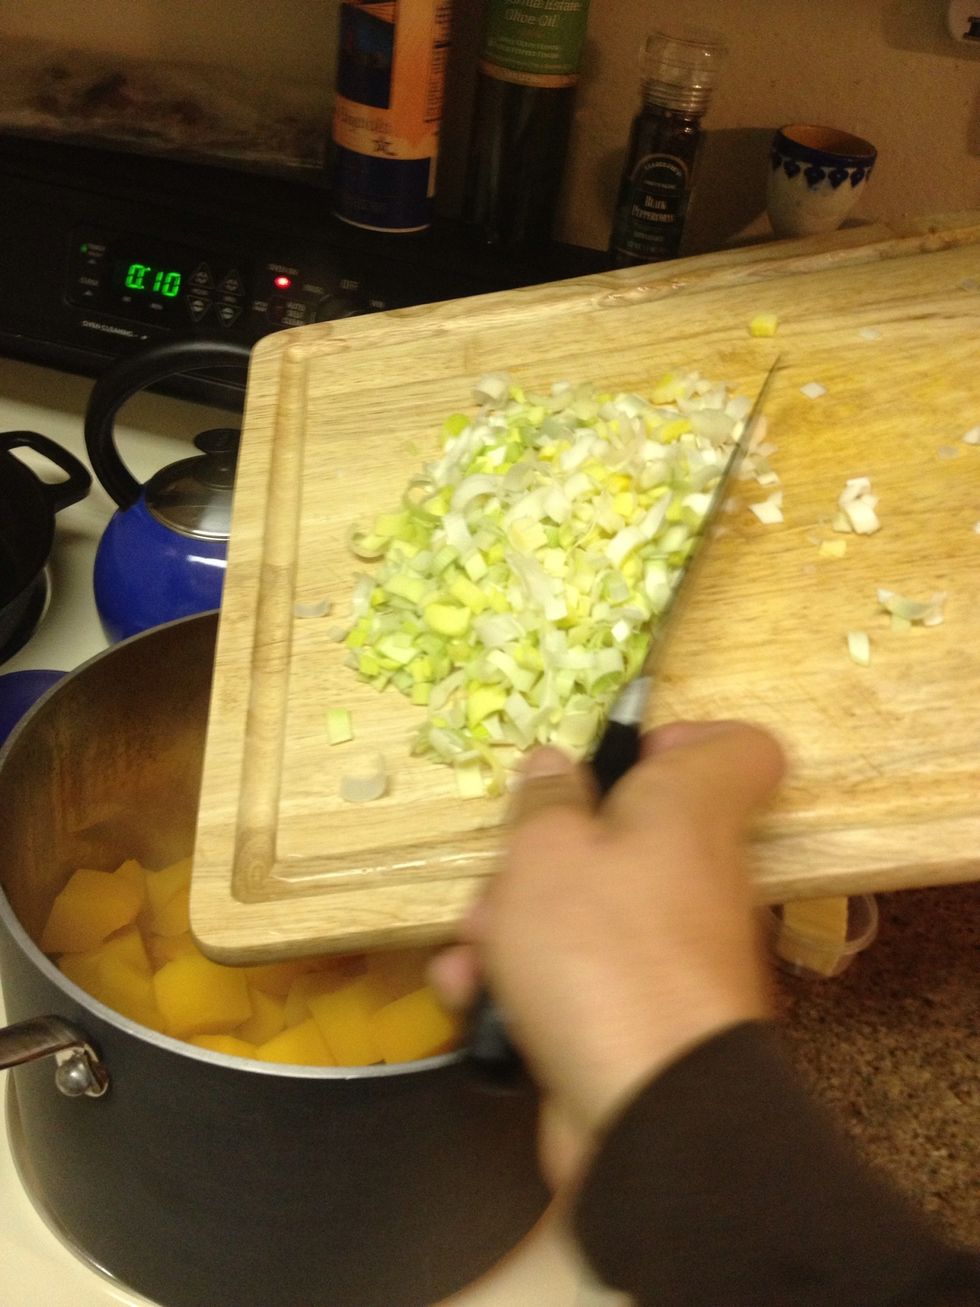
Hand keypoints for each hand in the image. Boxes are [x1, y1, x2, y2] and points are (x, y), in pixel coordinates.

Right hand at [430, 720, 784, 1188]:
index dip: (682, 737)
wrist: (648, 1113)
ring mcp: (672, 953)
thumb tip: (556, 765)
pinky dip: (525, 985)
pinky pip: (580, 976)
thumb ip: (546, 800)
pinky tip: (474, 1002)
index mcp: (692, 812)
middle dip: (543, 854)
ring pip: (587, 908)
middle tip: (503, 877)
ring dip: (514, 925)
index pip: (740, 748)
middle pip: (626, 835)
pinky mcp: (640, 1016)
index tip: (618, 758)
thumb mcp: (546, 851)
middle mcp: (696, 876)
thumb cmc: (601, 951)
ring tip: (474, 952)